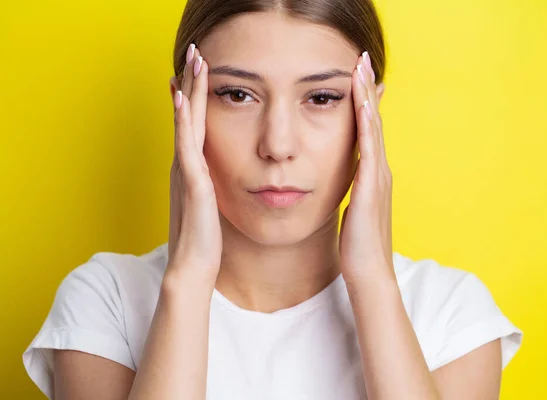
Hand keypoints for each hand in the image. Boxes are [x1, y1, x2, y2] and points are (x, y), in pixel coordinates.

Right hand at [167, 43, 221, 281]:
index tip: (194, 74)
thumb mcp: (208, 207)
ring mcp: (186, 174)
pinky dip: (184, 123)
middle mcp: (185, 167)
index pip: (194, 126)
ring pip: (186, 125)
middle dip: (190, 85)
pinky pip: (187, 147)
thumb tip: (213, 180)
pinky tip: (182, 101)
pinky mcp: (193, 185)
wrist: (192, 268)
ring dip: (188, 93)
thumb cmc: (203, 241)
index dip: (193, 98)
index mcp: (192, 170)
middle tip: (193, 54)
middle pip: (188, 118)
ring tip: (190, 64)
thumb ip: (209, 189)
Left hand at [339, 51, 391, 283]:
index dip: (363, 102)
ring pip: (374, 130)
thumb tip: (348, 182)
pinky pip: (369, 152)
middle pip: (374, 122)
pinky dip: (367, 127)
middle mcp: (379, 172)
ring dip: (367, 99)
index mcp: (373, 175)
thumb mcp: (354, 211)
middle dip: (367, 90)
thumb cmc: (358, 247)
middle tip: (362, 59)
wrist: (369, 275)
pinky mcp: (372, 190)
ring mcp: (379, 179)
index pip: (368, 130)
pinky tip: (363, 107)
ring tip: (362, 69)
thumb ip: (354, 192)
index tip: (355, 76)